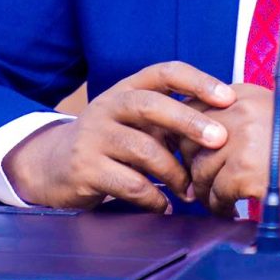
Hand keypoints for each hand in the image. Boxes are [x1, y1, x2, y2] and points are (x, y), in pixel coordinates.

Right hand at [2, 61, 233, 211]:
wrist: (51, 166)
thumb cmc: (111, 142)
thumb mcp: (134, 121)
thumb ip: (169, 120)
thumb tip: (227, 126)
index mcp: (127, 89)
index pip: (165, 72)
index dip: (198, 81)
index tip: (228, 97)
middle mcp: (108, 106)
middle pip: (151, 105)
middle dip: (189, 121)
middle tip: (219, 140)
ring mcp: (93, 137)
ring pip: (144, 149)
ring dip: (175, 173)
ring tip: (190, 190)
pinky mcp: (85, 169)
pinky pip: (130, 184)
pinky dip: (154, 198)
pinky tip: (165, 206)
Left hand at [180, 83, 279, 218]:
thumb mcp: (273, 116)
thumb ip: (240, 120)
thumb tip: (204, 141)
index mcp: (243, 95)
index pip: (193, 110)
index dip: (189, 138)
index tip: (196, 157)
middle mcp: (239, 112)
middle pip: (189, 141)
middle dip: (193, 167)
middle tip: (204, 185)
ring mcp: (240, 142)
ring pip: (200, 172)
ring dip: (207, 193)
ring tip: (219, 203)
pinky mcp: (244, 172)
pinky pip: (216, 195)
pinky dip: (221, 208)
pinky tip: (233, 212)